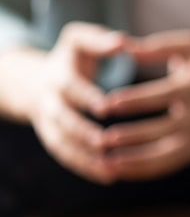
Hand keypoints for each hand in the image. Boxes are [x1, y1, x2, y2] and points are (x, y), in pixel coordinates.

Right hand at [27, 22, 125, 183]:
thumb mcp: (79, 41)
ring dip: (85, 158)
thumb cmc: (72, 58)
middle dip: (82, 131)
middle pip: (63, 120)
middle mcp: (50, 102)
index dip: (86, 96)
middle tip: (105, 141)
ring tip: (112, 169)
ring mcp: (49, 125)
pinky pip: (67, 158)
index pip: (70, 87)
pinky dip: (86, 168)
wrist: (38, 81)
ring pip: (63, 144)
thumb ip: (99, 39)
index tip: (105, 105)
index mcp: (58, 76)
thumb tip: (122, 41)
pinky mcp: (54, 140)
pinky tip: (111, 177)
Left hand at [98, 31, 189, 180]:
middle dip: (131, 135)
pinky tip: (115, 169)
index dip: (135, 100)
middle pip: (162, 129)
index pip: (163, 96)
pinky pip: (164, 166)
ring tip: (104, 160)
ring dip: (133, 160)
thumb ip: (158, 46)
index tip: (107, 104)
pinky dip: (140, 170)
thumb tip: (125, 47)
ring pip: (162, 154)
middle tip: (101, 138)